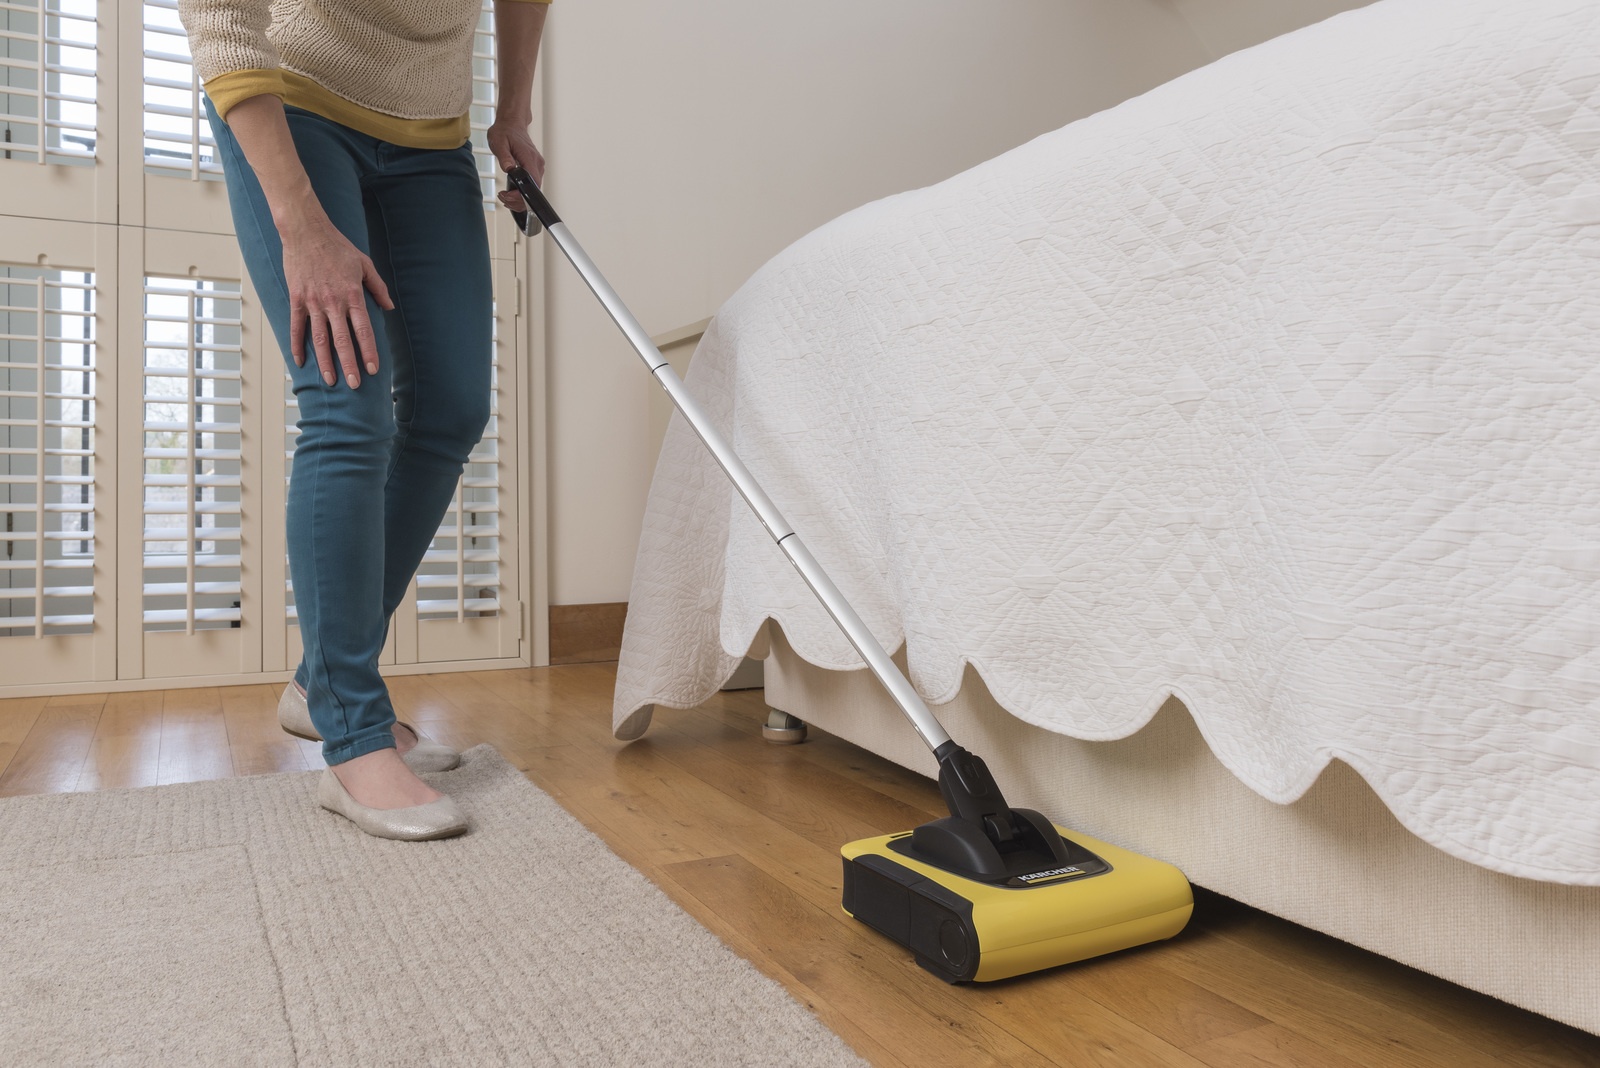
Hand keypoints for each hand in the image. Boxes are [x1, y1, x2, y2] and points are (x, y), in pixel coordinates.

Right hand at [279, 207, 394, 387]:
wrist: (306, 231)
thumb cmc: (338, 247)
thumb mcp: (365, 264)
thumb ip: (377, 288)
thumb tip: (389, 307)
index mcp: (352, 295)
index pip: (363, 330)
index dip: (368, 351)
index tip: (372, 370)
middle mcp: (333, 302)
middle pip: (342, 340)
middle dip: (349, 364)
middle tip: (353, 384)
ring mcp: (312, 302)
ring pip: (319, 339)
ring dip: (325, 362)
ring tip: (331, 380)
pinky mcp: (296, 299)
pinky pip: (296, 326)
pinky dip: (298, 345)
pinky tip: (301, 362)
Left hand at [487, 118, 544, 211]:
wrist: (511, 124)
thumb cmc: (505, 131)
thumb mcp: (499, 142)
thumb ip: (504, 157)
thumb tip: (508, 168)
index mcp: (529, 158)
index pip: (532, 183)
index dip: (521, 195)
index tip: (508, 196)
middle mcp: (537, 164)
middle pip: (534, 190)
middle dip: (518, 199)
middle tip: (503, 197)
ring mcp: (537, 167)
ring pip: (533, 190)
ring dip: (520, 197)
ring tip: (505, 195)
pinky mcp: (534, 169)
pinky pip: (532, 185)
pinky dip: (522, 192)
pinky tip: (512, 191)